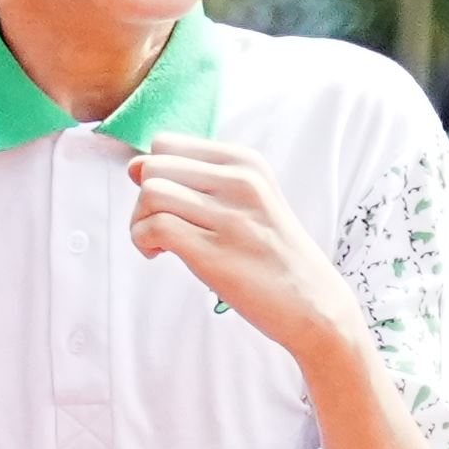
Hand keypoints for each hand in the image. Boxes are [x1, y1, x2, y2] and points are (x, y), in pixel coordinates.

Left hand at [124, 139, 363, 356]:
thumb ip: (198, 180)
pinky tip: (158, 254)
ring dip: (140, 220)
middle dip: (143, 197)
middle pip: (153, 165)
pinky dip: (143, 241)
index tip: (171, 204)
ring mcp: (229, 217)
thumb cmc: (273, 255)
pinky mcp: (215, 253)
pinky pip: (155, 227)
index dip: (155, 174)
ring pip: (150, 193)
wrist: (315, 304)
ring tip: (159, 243)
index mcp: (246, 162)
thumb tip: (134, 166)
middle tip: (160, 227)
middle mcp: (239, 182)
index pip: (168, 144)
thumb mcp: (250, 200)